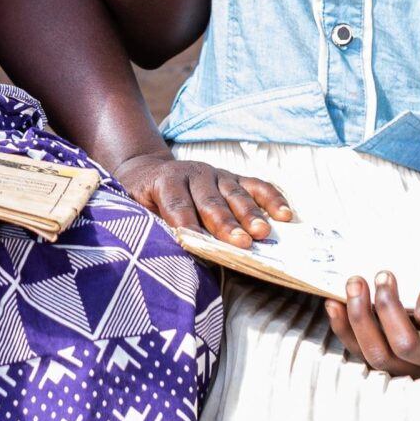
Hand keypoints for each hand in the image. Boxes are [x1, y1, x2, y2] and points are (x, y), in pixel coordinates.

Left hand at [113, 150, 293, 246]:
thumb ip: (150, 225)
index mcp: (166, 182)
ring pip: (235, 194)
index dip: (188, 225)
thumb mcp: (135, 208)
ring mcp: (216, 174)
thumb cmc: (143, 199)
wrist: (148, 170)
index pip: (178, 206)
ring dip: (249, 214)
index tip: (199, 244)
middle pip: (210, 202)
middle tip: (241, 243)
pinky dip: (271, 198)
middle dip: (226, 224)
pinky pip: (255, 185)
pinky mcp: (233, 176)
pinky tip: (284, 214)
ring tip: (262, 233)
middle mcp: (193, 174)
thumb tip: (162, 250)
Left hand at [324, 255, 419, 377]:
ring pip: (378, 357)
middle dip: (385, 306)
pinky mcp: (391, 365)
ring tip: (354, 283)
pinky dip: (343, 329)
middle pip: (405, 345)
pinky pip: (360, 354)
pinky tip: (334, 303)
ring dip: (359, 317)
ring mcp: (413, 368)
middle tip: (381, 275)